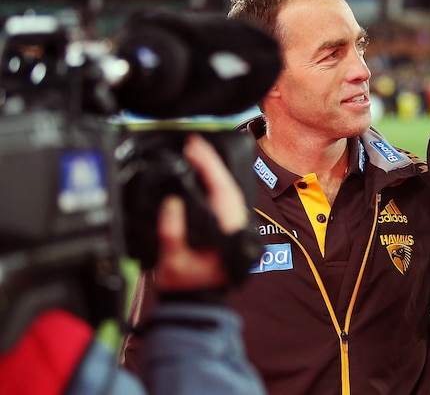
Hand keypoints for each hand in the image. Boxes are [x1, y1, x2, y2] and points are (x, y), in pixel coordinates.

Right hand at [154, 134, 248, 291]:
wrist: (197, 305)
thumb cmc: (186, 287)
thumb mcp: (172, 263)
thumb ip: (172, 233)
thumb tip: (172, 203)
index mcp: (227, 232)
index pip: (222, 190)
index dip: (209, 166)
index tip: (195, 148)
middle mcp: (236, 227)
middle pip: (228, 186)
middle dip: (212, 163)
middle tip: (194, 144)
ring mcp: (235, 227)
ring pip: (229, 192)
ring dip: (215, 172)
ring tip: (198, 153)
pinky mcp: (229, 229)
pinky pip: (225, 200)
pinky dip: (216, 184)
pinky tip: (205, 174)